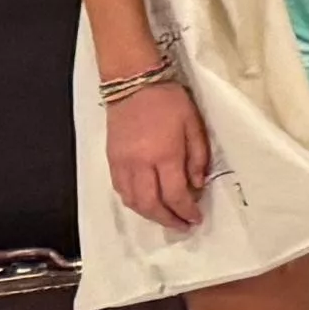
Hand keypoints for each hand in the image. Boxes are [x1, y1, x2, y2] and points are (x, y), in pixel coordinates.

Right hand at [103, 60, 214, 232]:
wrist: (133, 83)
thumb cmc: (168, 101)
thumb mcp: (194, 125)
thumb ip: (197, 157)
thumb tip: (197, 184)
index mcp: (164, 155)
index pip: (175, 194)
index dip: (186, 211)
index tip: (196, 218)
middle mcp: (140, 164)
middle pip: (151, 204)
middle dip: (168, 220)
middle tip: (182, 226)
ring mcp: (122, 163)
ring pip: (132, 201)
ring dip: (150, 215)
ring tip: (166, 217)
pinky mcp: (111, 159)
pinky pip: (120, 189)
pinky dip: (134, 202)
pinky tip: (146, 202)